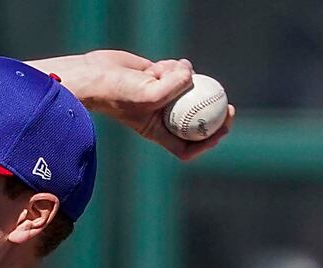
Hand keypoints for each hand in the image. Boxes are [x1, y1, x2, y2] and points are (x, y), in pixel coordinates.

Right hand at [32, 50, 235, 160]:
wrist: (95, 75)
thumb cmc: (116, 93)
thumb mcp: (149, 96)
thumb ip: (175, 86)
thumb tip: (192, 72)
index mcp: (159, 132)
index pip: (188, 146)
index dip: (208, 141)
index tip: (222, 127)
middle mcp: (163, 115)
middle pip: (195, 117)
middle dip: (213, 111)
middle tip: (227, 101)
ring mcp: (162, 95)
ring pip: (187, 87)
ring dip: (182, 77)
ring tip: (161, 73)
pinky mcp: (159, 76)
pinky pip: (177, 70)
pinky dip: (172, 65)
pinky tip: (154, 66)